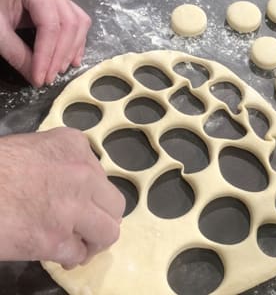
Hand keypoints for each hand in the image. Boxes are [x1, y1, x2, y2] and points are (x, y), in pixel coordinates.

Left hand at [0, 0, 91, 86]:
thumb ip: (16, 54)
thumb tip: (35, 78)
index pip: (49, 25)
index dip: (47, 55)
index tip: (40, 78)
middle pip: (69, 25)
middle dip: (60, 55)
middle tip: (49, 77)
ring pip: (79, 25)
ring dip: (72, 51)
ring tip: (59, 70)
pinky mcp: (63, 5)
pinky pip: (79, 24)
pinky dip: (76, 44)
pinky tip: (70, 60)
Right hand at [0, 127, 124, 268]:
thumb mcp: (31, 148)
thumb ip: (59, 162)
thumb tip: (69, 186)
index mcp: (73, 145)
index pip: (100, 174)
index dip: (91, 194)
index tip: (80, 202)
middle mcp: (82, 173)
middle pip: (115, 204)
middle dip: (103, 218)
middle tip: (88, 227)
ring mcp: (72, 207)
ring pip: (108, 231)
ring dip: (95, 241)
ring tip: (82, 245)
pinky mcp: (56, 239)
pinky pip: (79, 253)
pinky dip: (72, 258)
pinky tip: (60, 256)